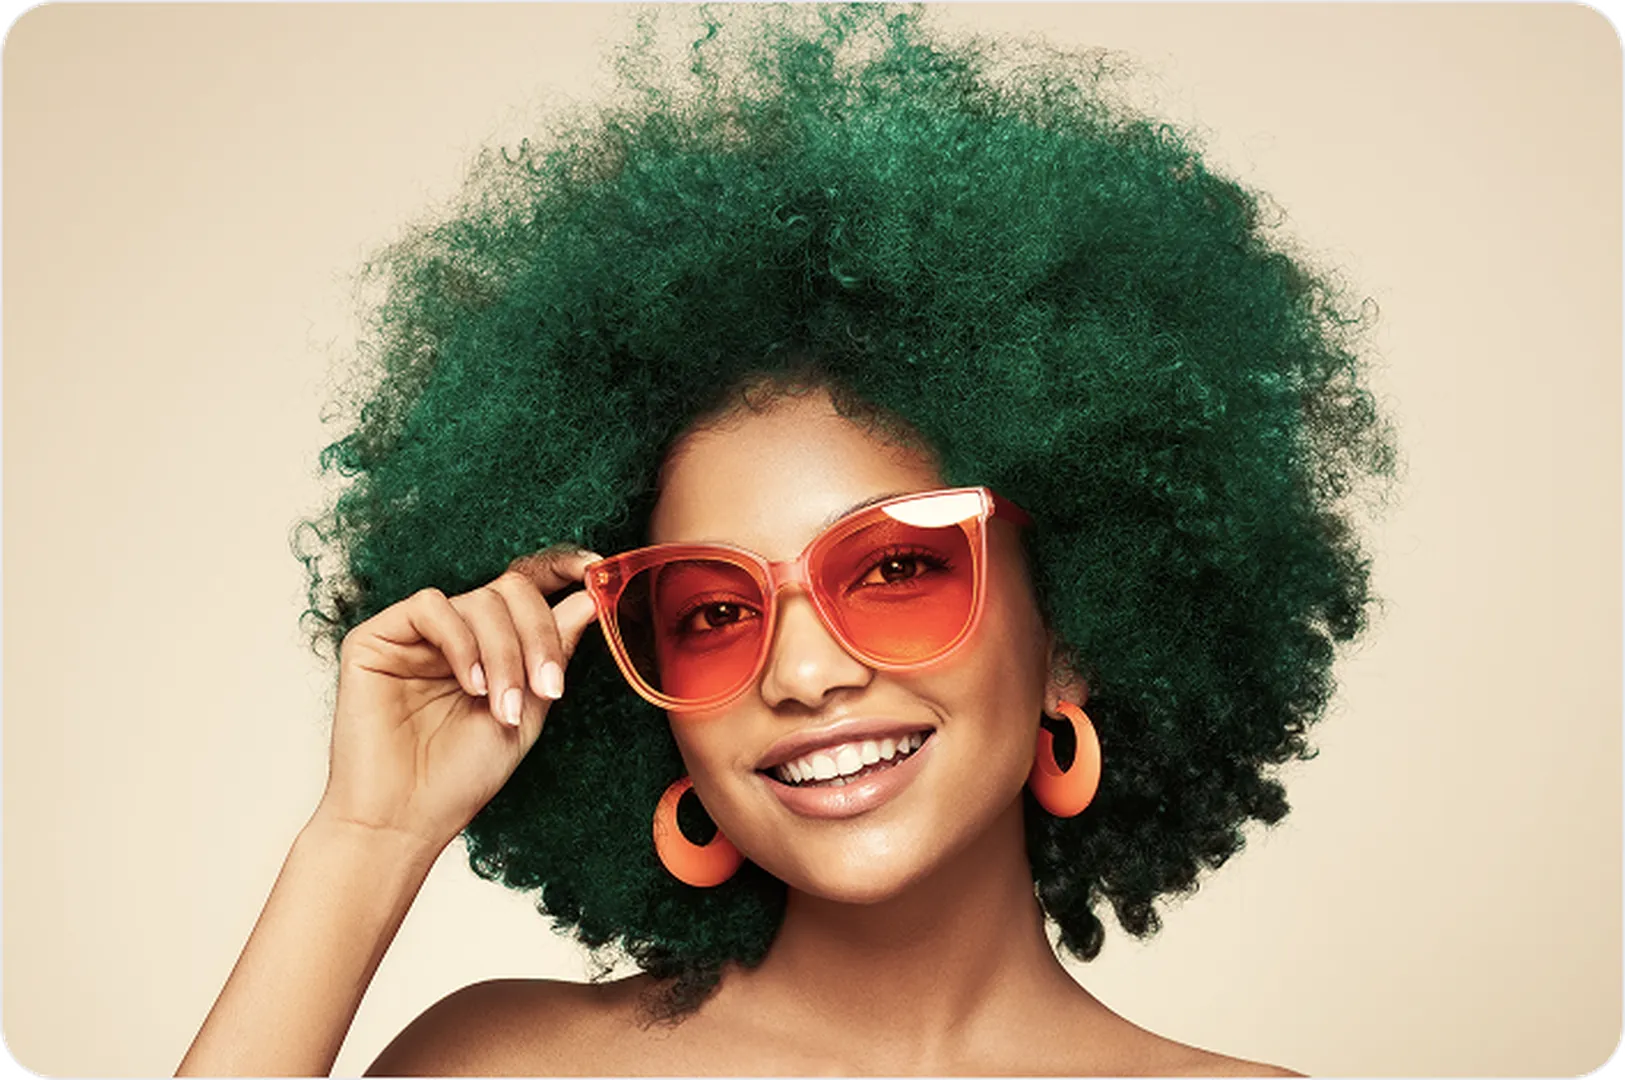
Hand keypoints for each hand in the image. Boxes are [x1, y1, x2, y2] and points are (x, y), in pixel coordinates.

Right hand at [313, 546, 602, 851]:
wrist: (405, 821)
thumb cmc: (462, 776)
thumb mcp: (530, 709)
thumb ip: (554, 651)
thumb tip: (591, 597)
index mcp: (490, 645)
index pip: (527, 590)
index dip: (562, 568)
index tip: (597, 569)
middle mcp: (453, 632)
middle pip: (511, 590)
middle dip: (539, 636)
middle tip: (548, 689)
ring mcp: (414, 634)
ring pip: (479, 600)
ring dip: (505, 654)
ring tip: (504, 708)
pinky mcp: (375, 638)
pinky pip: (431, 606)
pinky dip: (462, 641)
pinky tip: (470, 685)